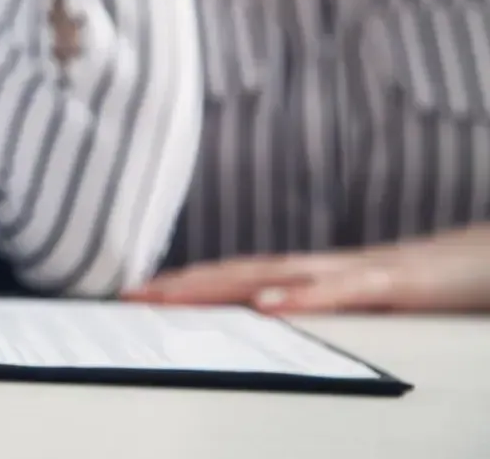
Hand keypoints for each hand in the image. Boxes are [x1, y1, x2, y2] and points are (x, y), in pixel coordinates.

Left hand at [125, 226, 489, 313]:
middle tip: (130, 294)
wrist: (486, 262)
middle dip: (181, 284)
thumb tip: (263, 321)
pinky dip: (300, 297)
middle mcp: (318, 267)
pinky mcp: (391, 284)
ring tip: (171, 295)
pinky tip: (266, 306)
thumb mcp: (356, 303)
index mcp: (307, 275)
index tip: (135, 294)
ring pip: (273, 275)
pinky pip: (340, 291)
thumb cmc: (423, 286)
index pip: (233, 278)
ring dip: (218, 285)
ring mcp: (352, 271)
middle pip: (237, 272)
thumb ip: (311, 308)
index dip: (184, 283)